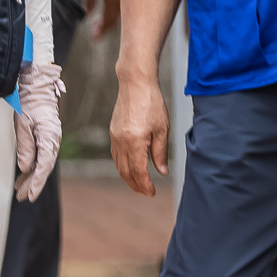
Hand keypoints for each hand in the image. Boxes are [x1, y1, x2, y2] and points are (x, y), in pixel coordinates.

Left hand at [14, 62, 63, 200]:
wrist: (37, 85)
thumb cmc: (29, 101)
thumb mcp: (22, 122)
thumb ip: (25, 145)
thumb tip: (25, 167)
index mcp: (50, 137)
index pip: (44, 165)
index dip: (37, 182)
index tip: (30, 195)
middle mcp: (53, 140)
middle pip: (43, 167)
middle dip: (33, 184)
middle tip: (22, 198)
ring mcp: (49, 139)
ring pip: (41, 163)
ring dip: (30, 177)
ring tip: (19, 192)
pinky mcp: (44, 137)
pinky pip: (38, 156)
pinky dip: (30, 167)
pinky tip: (22, 176)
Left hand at [85, 0, 125, 38]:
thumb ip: (89, 0)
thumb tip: (87, 13)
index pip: (107, 22)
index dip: (100, 31)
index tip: (95, 37)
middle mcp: (125, 1)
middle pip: (116, 20)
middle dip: (106, 27)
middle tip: (98, 30)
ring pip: (125, 13)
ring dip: (113, 17)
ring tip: (104, 20)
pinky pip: (131, 4)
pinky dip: (123, 8)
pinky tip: (117, 7)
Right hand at [109, 69, 171, 196]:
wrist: (135, 84)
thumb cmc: (151, 103)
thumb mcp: (162, 129)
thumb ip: (160, 152)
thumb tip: (162, 171)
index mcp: (134, 142)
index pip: (138, 171)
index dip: (145, 185)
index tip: (152, 193)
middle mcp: (120, 142)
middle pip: (125, 171)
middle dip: (135, 185)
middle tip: (146, 193)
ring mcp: (114, 137)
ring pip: (118, 165)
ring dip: (128, 177)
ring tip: (139, 184)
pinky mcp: (113, 132)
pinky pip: (115, 155)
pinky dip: (123, 165)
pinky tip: (131, 167)